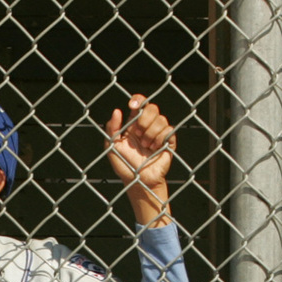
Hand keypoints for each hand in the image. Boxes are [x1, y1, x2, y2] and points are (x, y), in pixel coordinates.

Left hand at [104, 95, 174, 224]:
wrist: (138, 181)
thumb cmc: (124, 165)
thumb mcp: (112, 147)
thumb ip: (112, 129)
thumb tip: (117, 111)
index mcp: (133, 123)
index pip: (139, 103)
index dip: (138, 100)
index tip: (132, 106)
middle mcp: (147, 125)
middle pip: (152, 107)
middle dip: (144, 119)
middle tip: (138, 133)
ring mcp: (159, 132)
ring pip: (161, 119)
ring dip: (150, 133)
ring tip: (145, 146)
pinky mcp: (169, 141)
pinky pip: (169, 130)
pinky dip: (160, 139)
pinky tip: (155, 149)